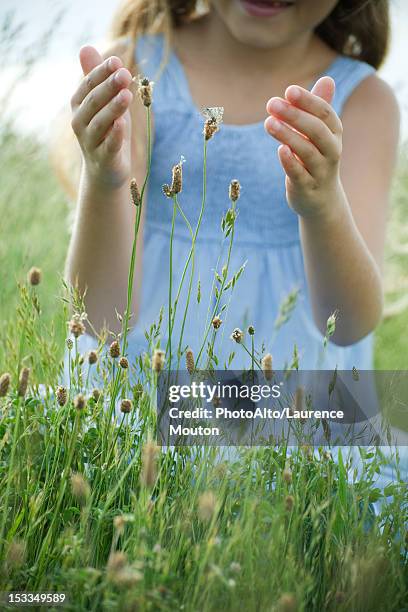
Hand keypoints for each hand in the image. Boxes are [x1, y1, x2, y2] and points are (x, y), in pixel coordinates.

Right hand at [70, 46, 132, 189]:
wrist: (105, 172)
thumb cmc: (107, 132)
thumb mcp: (104, 104)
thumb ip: (96, 78)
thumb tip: (85, 47)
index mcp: (79, 106)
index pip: (88, 85)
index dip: (102, 73)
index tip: (117, 61)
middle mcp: (80, 123)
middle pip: (94, 101)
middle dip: (109, 86)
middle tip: (124, 73)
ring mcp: (90, 142)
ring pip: (101, 122)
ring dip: (113, 108)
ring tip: (126, 94)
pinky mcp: (104, 159)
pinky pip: (109, 145)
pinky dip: (115, 135)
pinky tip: (122, 123)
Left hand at [265, 77, 343, 219]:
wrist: (322, 201)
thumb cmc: (317, 159)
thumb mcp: (320, 134)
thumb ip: (319, 108)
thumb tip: (327, 78)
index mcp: (334, 134)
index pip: (325, 113)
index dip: (308, 101)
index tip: (289, 90)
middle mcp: (331, 151)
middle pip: (316, 130)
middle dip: (295, 115)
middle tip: (271, 103)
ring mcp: (320, 171)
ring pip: (307, 151)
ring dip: (287, 135)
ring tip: (268, 122)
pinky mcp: (307, 188)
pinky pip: (299, 174)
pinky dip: (290, 162)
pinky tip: (279, 149)